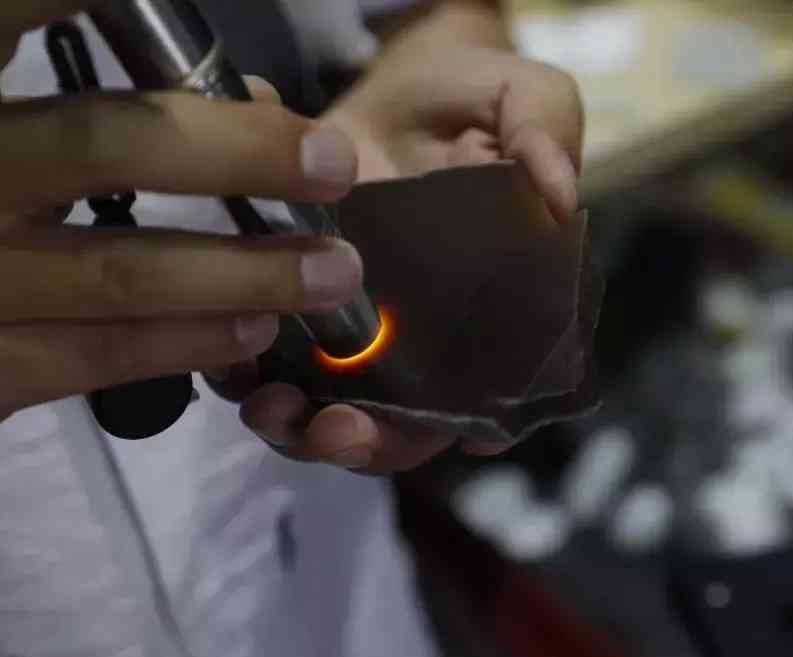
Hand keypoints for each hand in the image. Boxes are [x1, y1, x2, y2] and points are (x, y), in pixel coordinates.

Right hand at [0, 0, 360, 461]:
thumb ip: (79, 104)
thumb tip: (251, 100)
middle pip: (107, 146)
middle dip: (239, 152)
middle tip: (333, 162)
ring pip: (128, 271)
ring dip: (251, 270)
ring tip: (335, 270)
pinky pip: (110, 354)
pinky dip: (198, 340)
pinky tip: (259, 328)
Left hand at [218, 10, 583, 474]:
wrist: (397, 79)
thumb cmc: (470, 92)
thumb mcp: (522, 96)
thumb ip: (547, 136)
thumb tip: (562, 197)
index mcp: (490, 310)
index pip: (487, 392)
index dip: (465, 424)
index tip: (447, 433)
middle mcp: (424, 337)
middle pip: (397, 424)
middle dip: (362, 440)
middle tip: (332, 429)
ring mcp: (356, 327)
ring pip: (326, 407)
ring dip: (296, 424)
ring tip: (268, 404)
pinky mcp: (297, 302)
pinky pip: (267, 360)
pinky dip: (244, 374)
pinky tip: (230, 365)